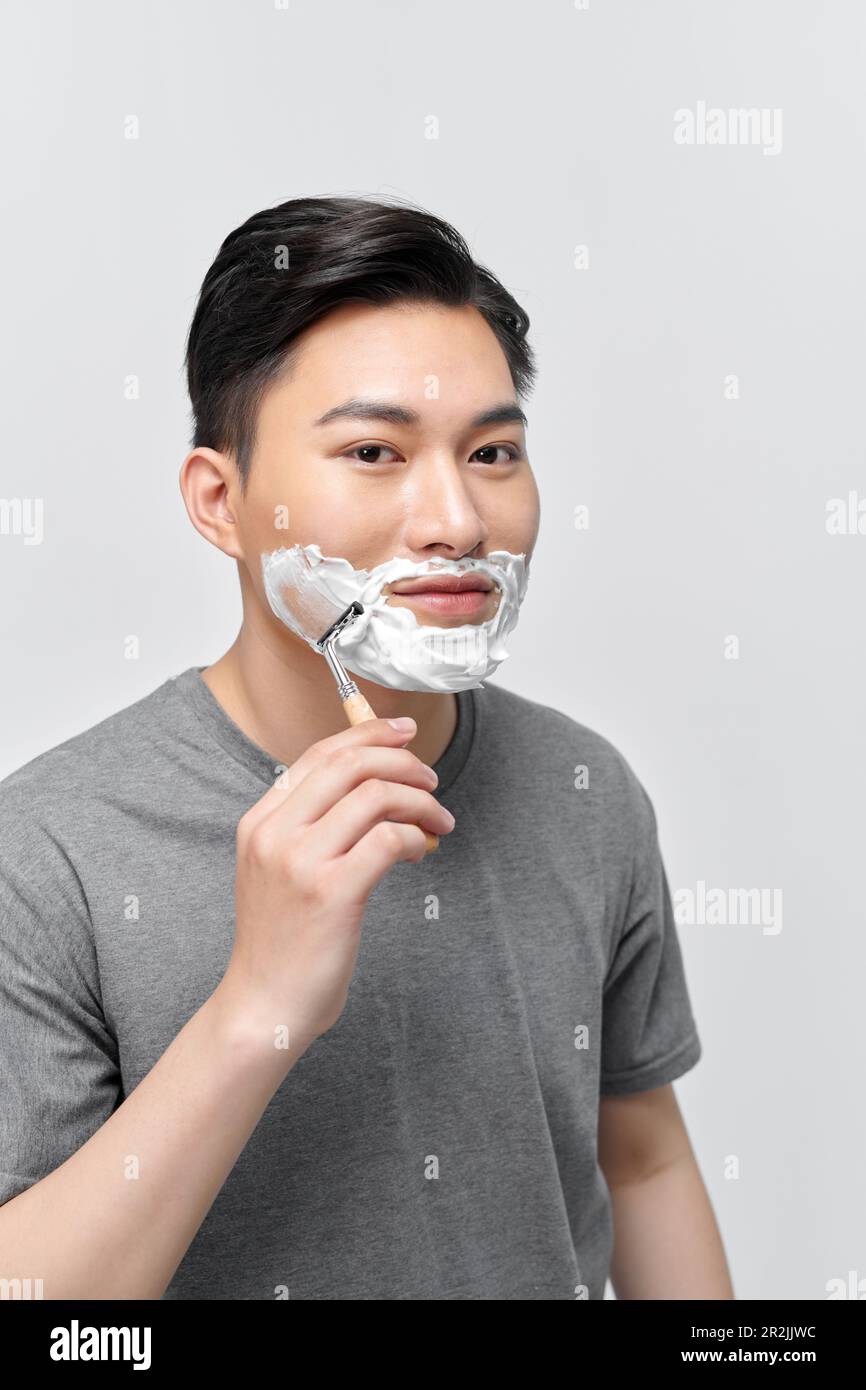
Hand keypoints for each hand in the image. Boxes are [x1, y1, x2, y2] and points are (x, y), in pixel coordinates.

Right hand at [220, 715, 454, 1056]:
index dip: (367, 733)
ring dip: (419, 802)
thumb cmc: (282, 942)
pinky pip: (390, 839)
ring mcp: (300, 862)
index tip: (405, 732)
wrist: (264, 1006)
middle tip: (432, 778)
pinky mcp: (332, 893)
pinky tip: (422, 851)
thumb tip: (371, 784)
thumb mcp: (278, 871)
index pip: (320, 755)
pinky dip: (416, 837)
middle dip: (402, 761)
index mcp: (260, 822)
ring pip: (375, 796)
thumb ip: (310, 827)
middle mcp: (275, 834)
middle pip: (351, 764)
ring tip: (437, 822)